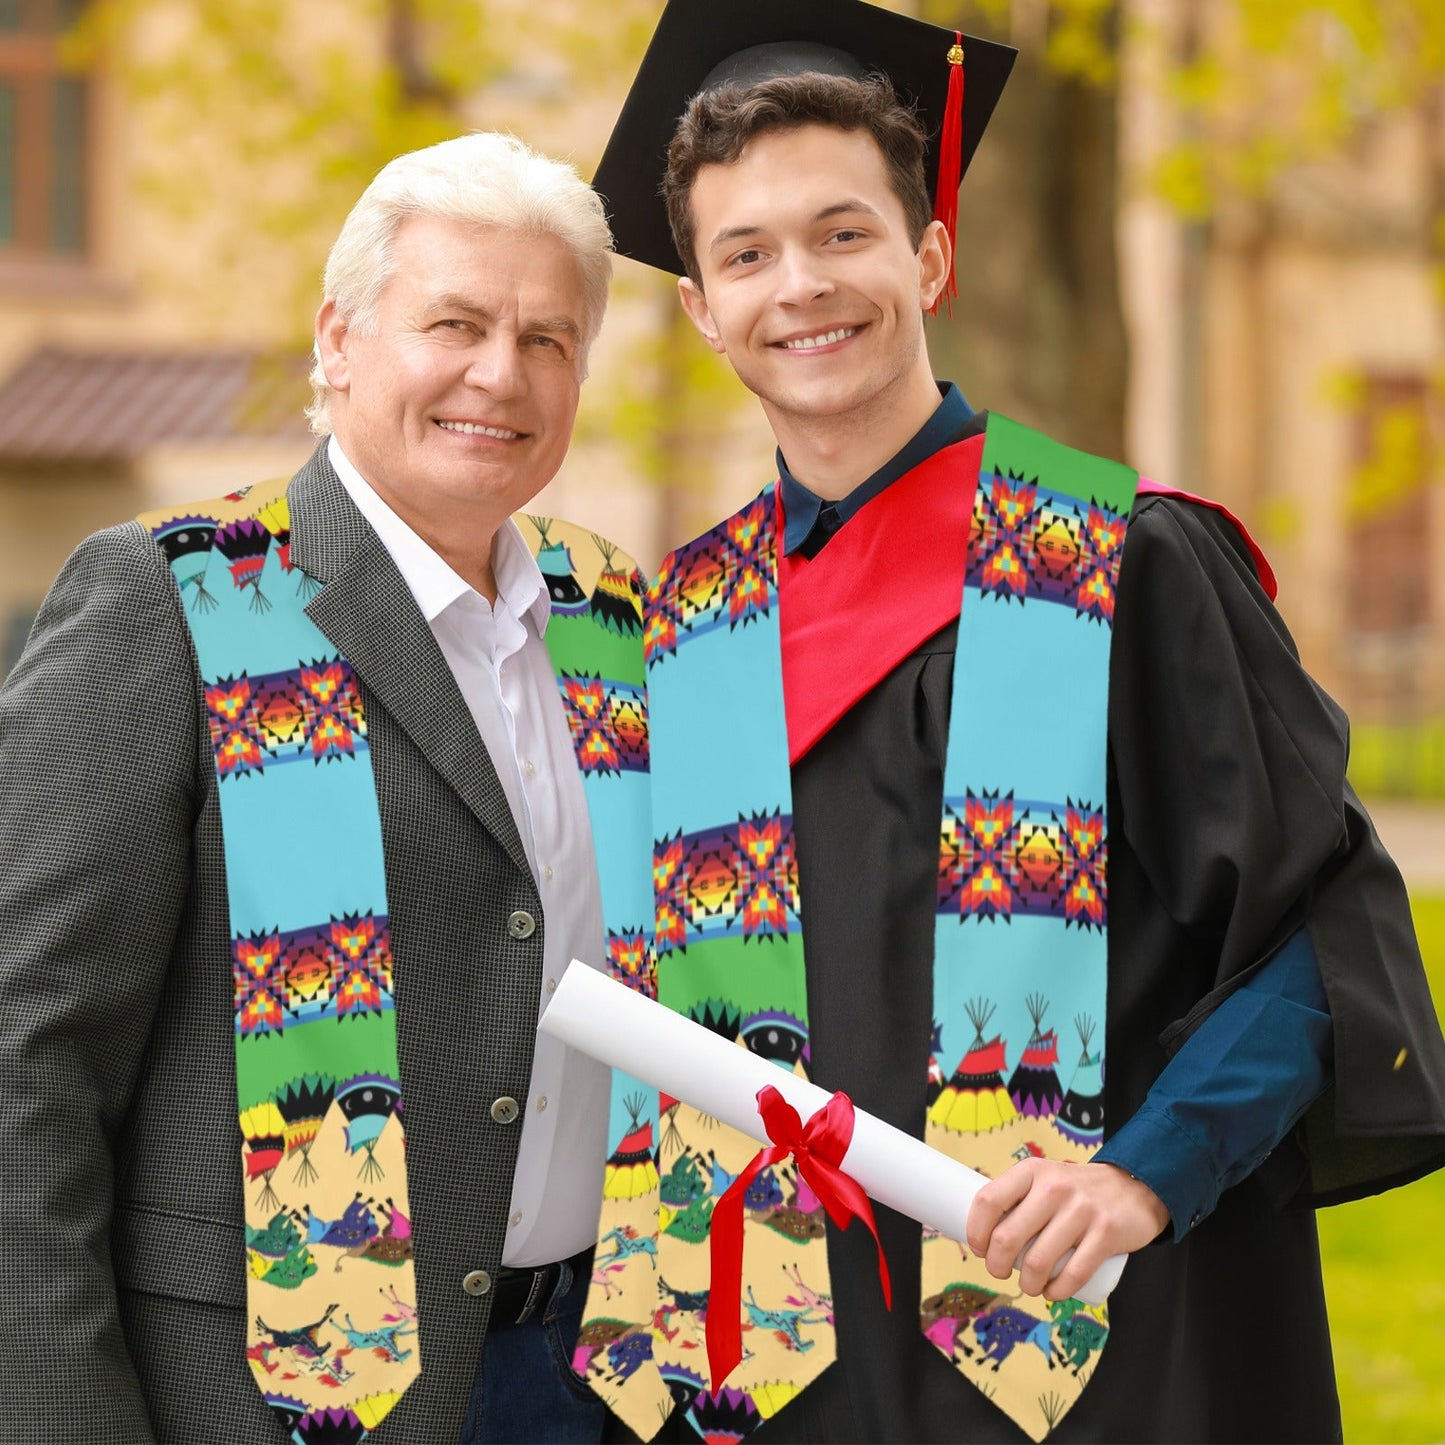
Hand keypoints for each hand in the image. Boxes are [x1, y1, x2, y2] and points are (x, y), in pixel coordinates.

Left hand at [965, 1159, 1169, 1300]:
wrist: (1132, 1187)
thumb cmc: (1076, 1191)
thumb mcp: (1044, 1179)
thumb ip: (1019, 1198)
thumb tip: (983, 1233)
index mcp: (1032, 1171)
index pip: (988, 1201)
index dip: (975, 1231)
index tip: (978, 1248)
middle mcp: (1053, 1187)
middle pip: (1007, 1237)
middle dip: (995, 1265)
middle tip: (999, 1271)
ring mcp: (1081, 1210)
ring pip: (1037, 1262)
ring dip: (1026, 1285)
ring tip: (1029, 1285)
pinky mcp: (1105, 1234)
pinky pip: (1072, 1275)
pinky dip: (1056, 1292)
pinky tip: (1052, 1293)